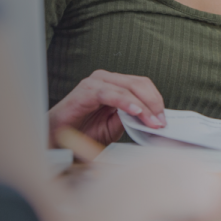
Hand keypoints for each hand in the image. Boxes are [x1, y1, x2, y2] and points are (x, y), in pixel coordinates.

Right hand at [49, 70, 166, 145]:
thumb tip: (152, 118)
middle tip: (161, 122)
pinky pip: (111, 94)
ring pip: (128, 88)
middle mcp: (106, 79)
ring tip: (152, 121)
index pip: (143, 85)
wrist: (57, 140)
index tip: (163, 119)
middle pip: (139, 84)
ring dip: (143, 106)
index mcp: (115, 85)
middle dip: (153, 103)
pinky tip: (136, 112)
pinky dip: (126, 102)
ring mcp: (96, 82)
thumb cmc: (83, 132)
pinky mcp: (86, 90)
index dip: (156, 101)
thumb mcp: (115, 127)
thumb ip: (131, 118)